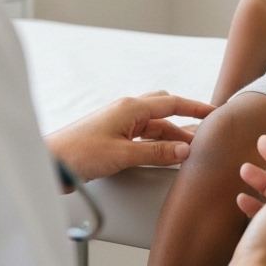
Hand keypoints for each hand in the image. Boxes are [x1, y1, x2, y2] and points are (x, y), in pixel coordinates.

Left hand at [45, 91, 213, 181]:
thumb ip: (156, 153)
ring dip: (170, 136)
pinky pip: (142, 136)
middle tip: (203, 132)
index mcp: (130, 108)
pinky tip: (163, 155)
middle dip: (185, 119)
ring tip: (188, 150)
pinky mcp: (112, 137)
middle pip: (164, 109)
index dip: (195, 107)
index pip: (172, 102)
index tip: (215, 112)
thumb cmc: (79, 154)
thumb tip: (184, 149)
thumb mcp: (123, 155)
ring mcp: (118, 124)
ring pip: (153, 126)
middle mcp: (126, 111)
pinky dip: (156, 144)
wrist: (49, 163)